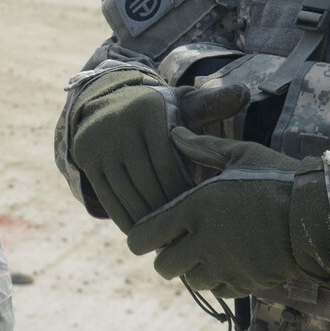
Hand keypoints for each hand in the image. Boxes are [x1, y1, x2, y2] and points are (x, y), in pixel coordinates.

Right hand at [67, 74, 248, 235]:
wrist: (107, 103)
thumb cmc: (159, 114)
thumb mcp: (181, 104)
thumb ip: (211, 104)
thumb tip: (244, 93)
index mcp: (149, 112)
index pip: (169, 164)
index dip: (185, 192)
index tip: (199, 211)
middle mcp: (120, 124)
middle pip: (148, 183)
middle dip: (168, 211)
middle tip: (185, 233)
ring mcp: (100, 142)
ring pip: (128, 193)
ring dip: (147, 220)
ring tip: (167, 237)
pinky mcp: (86, 158)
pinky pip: (108, 197)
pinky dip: (126, 218)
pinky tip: (142, 231)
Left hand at [125, 130, 329, 297]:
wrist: (317, 214)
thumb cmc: (278, 177)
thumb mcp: (239, 154)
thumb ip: (202, 147)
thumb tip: (174, 132)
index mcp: (195, 207)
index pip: (146, 233)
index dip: (139, 237)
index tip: (142, 235)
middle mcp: (204, 240)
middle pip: (164, 265)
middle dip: (165, 256)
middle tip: (173, 245)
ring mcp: (225, 265)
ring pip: (190, 280)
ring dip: (191, 269)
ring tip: (201, 253)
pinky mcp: (246, 282)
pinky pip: (218, 290)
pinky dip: (215, 281)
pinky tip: (224, 264)